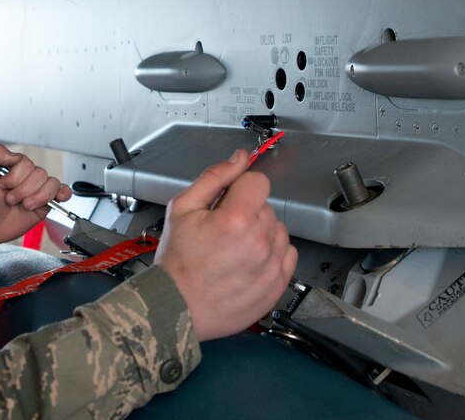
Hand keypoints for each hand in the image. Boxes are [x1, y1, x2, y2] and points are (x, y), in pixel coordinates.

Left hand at [0, 143, 71, 243]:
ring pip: (51, 183)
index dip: (15, 176)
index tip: (2, 186)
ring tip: (24, 205)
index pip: (26, 163)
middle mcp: (26, 177)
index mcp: (13, 167)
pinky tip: (58, 197)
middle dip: (23, 189)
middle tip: (9, 199)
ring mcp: (36, 190)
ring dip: (36, 197)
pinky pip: (61, 192)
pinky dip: (63, 193)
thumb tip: (16, 155)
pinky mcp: (44, 204)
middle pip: (39, 174)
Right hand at [155, 149, 297, 340]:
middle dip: (246, 212)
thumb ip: (214, 177)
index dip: (240, 188)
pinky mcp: (278, 284)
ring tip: (234, 249)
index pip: (258, 182)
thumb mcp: (182, 208)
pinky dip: (271, 254)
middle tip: (222, 231)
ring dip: (261, 233)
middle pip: (266, 206)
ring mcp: (271, 265)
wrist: (177, 306)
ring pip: (278, 229)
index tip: (227, 202)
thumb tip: (239, 159)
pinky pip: (287, 254)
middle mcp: (259, 241)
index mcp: (235, 218)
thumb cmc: (177, 260)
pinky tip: (247, 261)